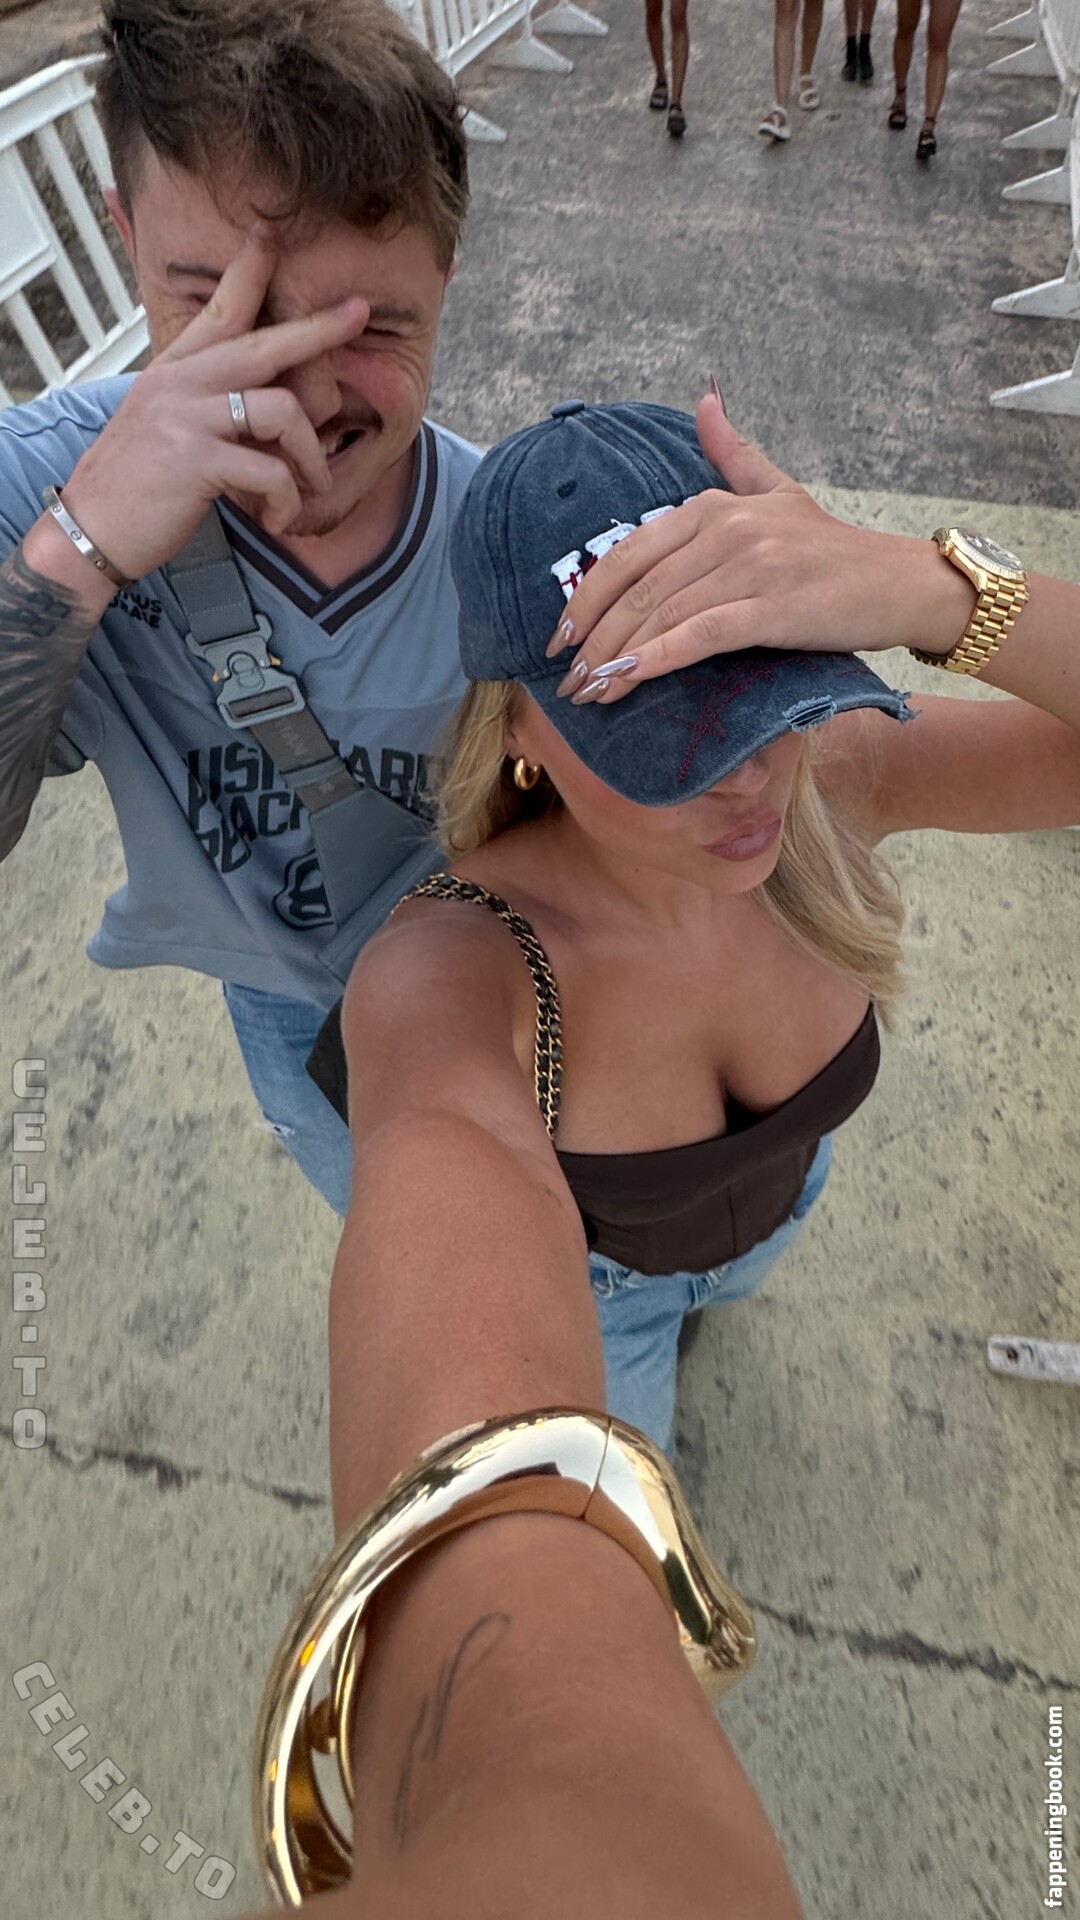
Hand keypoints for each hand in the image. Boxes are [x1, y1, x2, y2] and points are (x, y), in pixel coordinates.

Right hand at [59, 228, 369, 579]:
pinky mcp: (197, 462)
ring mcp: (188, 418)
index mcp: (175, 370)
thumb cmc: (138, 481)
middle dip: (320, 329)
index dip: (250, 270)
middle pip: (266, 344)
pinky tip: (281, 519)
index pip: (219, 309)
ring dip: (312, 456)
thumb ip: (207, 401)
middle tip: (361, 312)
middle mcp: (181, 383)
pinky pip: (271, 471)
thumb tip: (266, 400)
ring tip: (314, 486)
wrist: (91, 526)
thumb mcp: (165, 423)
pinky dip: (288, 501)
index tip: (273, 235)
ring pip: (283, 411)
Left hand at [548, 388, 960, 704]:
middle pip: (638, 589)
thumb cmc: (835, 551)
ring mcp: (749, 566)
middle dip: (593, 639)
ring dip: (615, 659)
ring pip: (661, 615)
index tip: (561, 635)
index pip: (630, 552)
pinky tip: (626, 681)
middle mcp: (727, 529)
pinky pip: (699, 635)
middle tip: (567, 680)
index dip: (587, 596)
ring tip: (589, 693)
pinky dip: (656, 659)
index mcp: (716, 506)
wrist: (900, 583)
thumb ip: (734, 453)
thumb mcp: (779, 491)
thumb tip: (704, 398)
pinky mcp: (772, 607)